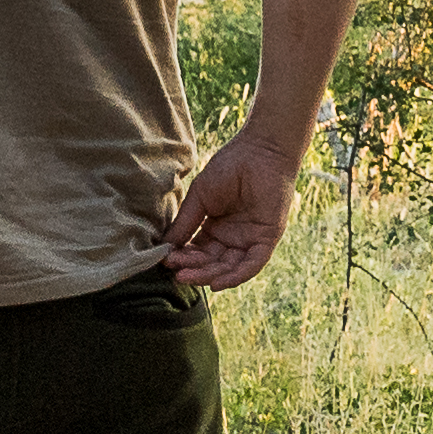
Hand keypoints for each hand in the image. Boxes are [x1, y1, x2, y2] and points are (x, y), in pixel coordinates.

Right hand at [161, 127, 303, 289]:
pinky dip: (235, 276)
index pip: (197, 251)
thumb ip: (185, 223)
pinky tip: (216, 283)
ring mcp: (250, 240)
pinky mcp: (267, 239)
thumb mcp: (200, 197)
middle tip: (176, 273)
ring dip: (209, 276)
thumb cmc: (230, 167)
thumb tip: (165, 247)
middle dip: (193, 270)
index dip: (182, 258)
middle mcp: (233, 238)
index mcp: (216, 228)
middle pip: (212, 263)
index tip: (165, 259)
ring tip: (188, 276)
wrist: (260, 150)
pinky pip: (252, 265)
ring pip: (229, 268)